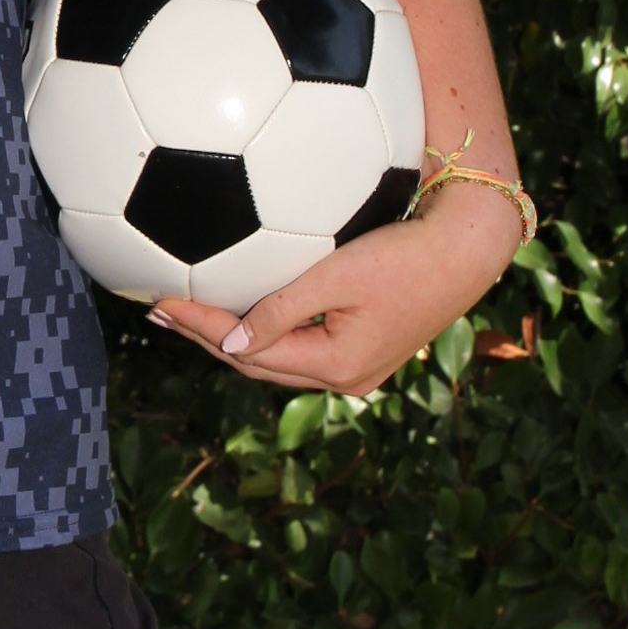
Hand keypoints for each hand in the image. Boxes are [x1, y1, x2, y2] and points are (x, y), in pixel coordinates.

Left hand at [148, 179, 523, 393]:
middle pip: (258, 363)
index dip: (199, 326)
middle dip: (206, 337)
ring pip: (279, 359)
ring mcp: (358, 369)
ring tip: (188, 315)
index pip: (248, 351)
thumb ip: (282, 309)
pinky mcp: (367, 349)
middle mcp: (346, 378)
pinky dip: (266, 331)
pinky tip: (244, 313)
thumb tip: (233, 345)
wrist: (468, 250)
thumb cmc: (405, 254)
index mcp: (336, 365)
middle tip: (160, 311)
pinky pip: (301, 347)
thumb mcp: (337, 276)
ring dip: (232, 337)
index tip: (159, 301)